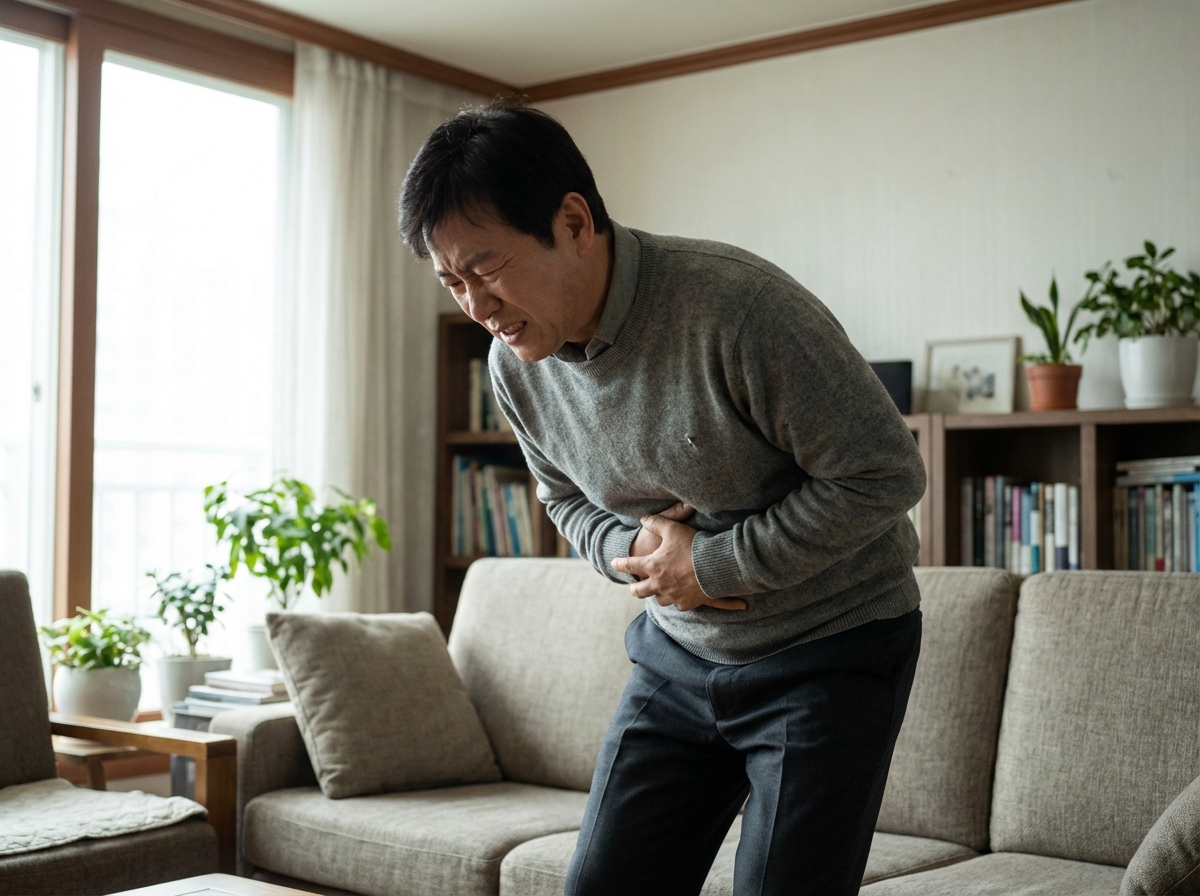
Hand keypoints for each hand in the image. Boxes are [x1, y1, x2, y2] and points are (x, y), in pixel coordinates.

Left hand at [613, 512, 746, 611]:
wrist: (716, 567)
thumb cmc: (693, 546)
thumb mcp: (673, 529)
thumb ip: (656, 523)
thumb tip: (643, 519)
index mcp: (652, 566)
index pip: (630, 565)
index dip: (620, 564)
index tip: (614, 564)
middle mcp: (659, 584)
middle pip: (639, 591)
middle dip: (634, 589)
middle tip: (632, 587)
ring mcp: (672, 596)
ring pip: (658, 600)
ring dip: (656, 594)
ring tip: (658, 590)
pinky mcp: (686, 604)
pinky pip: (677, 605)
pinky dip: (676, 600)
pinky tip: (679, 596)